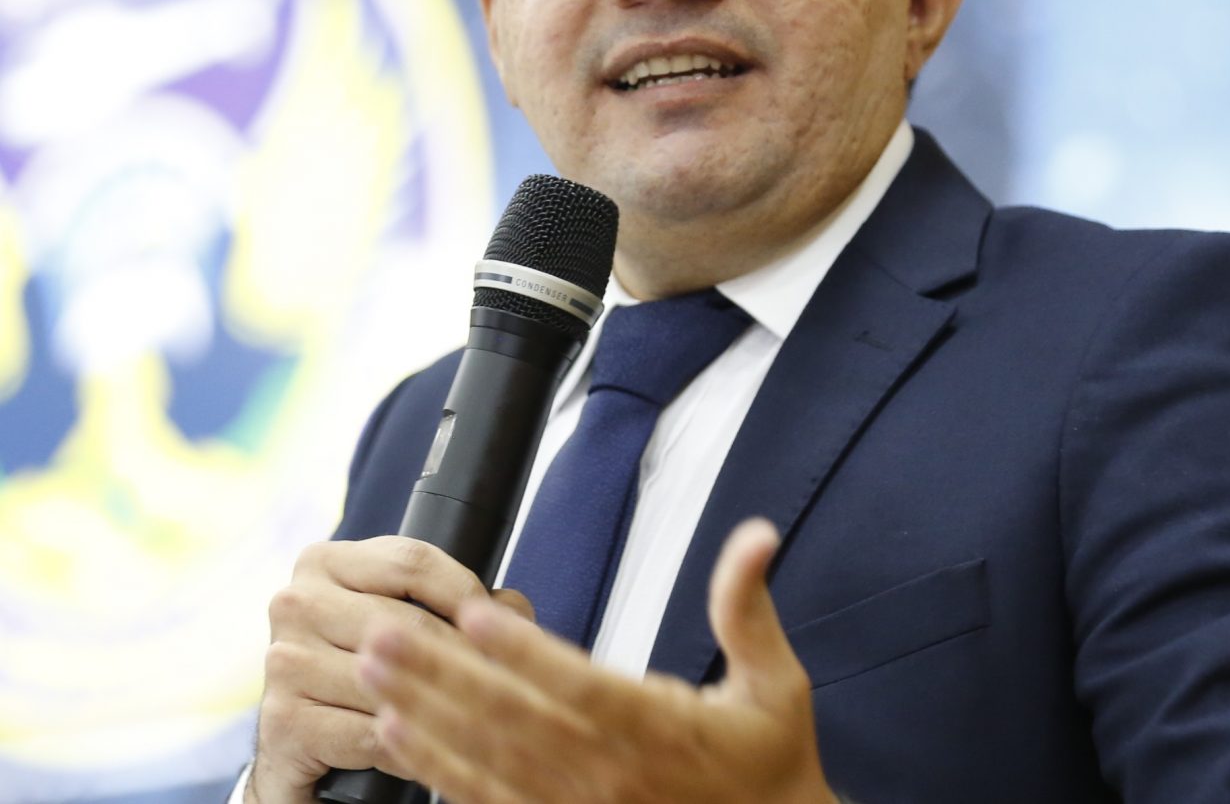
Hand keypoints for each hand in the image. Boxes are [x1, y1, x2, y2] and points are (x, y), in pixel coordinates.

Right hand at [247, 536, 530, 802]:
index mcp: (324, 562)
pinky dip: (412, 750)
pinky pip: (372, 735)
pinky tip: (438, 755)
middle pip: (409, 624)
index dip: (468, 592)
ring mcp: (284, 661)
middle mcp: (296, 603)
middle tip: (511, 681)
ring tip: (487, 719)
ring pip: (394, 682)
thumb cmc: (360, 667)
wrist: (298, 739)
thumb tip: (514, 609)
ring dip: (446, 707)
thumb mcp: (401, 619)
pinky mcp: (283, 720)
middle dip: (467, 656)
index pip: (413, 562)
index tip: (506, 621)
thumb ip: (454, 602)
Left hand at [357, 518, 836, 803]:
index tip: (475, 612)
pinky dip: (436, 769)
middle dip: (440, 674)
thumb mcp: (774, 683)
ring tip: (371, 672)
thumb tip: (756, 535)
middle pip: (511, 720)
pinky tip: (395, 735)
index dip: (525, 652)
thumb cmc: (766, 762)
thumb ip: (747, 607)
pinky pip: (487, 799)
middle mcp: (609, 773)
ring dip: (424, 714)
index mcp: (658, 729)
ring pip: (486, 759)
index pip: (579, 687)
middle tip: (381, 632)